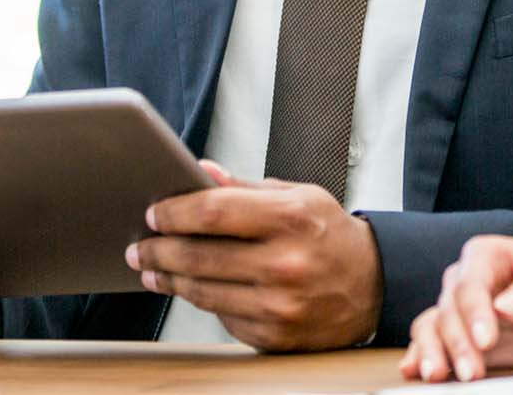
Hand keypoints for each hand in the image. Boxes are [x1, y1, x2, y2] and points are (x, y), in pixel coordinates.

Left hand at [124, 161, 381, 350]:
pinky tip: (191, 289)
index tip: (154, 214)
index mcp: (289, 218)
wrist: (372, 285)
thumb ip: (244, 187)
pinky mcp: (276, 338)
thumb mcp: (296, 195)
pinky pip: (223, 318)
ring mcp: (280, 307)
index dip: (175, 213)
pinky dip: (203, 302)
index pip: (213, 212)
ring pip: (204, 292)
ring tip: (152, 270)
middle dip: (160, 251)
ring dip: (170, 280)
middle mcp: (284, 265)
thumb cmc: (328, 233)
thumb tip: (200, 173)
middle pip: (200, 256)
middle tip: (140, 247)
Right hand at [399, 236, 512, 383]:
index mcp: (489, 254)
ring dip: (432, 350)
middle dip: (457, 341)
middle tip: (471, 373)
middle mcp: (467, 277)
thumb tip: (504, 308)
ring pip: (434, 323)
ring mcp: (462, 308)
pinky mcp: (463, 335)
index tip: (486, 341)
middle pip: (450, 307)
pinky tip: (412, 370)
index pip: (472, 282)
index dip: (475, 311)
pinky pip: (432, 339)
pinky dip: (420, 352)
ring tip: (436, 376)